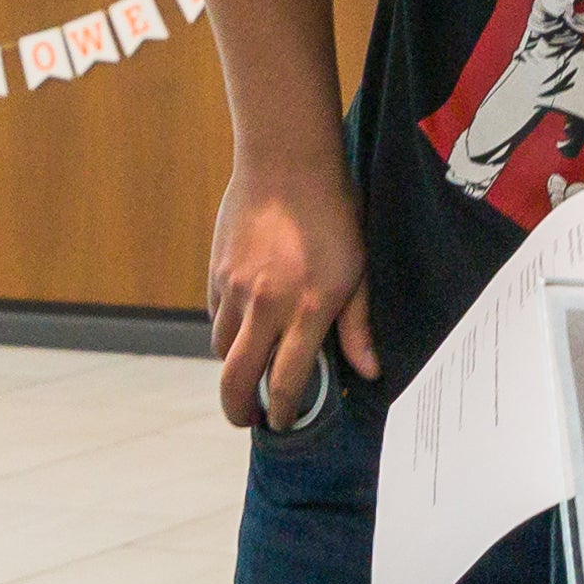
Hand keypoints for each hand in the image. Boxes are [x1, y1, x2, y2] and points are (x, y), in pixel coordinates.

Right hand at [205, 155, 378, 432]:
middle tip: (247, 419)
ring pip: (221, 348)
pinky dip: (224, 330)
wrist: (287, 160)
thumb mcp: (358, 269)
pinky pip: (214, 315)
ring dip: (232, 368)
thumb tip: (369, 370)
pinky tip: (240, 328)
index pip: (286, 381)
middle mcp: (267, 305)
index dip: (282, 411)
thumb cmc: (333, 211)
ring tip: (245, 373)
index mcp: (308, 309)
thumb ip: (358, 325)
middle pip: (237, 378)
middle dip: (239, 409)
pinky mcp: (217, 270)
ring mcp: (236, 288)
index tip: (281, 423)